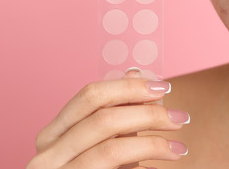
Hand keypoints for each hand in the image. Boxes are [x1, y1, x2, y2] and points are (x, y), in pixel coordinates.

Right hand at [27, 69, 189, 168]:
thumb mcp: (103, 142)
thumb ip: (118, 111)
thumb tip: (137, 72)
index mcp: (52, 135)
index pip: (90, 97)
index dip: (130, 87)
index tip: (165, 88)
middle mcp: (47, 156)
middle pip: (103, 120)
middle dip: (149, 115)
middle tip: (181, 118)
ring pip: (111, 150)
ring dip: (153, 145)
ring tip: (180, 149)